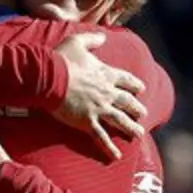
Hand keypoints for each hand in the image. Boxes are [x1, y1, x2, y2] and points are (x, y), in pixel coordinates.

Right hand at [52, 32, 147, 159]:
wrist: (48, 77)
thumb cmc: (60, 59)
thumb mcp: (77, 42)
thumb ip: (92, 39)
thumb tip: (103, 36)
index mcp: (105, 73)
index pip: (126, 80)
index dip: (135, 84)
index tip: (141, 89)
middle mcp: (106, 92)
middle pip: (127, 102)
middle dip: (137, 108)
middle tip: (144, 114)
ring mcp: (98, 108)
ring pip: (120, 120)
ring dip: (130, 128)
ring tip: (139, 134)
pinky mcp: (87, 121)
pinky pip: (101, 137)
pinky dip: (109, 148)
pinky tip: (117, 156)